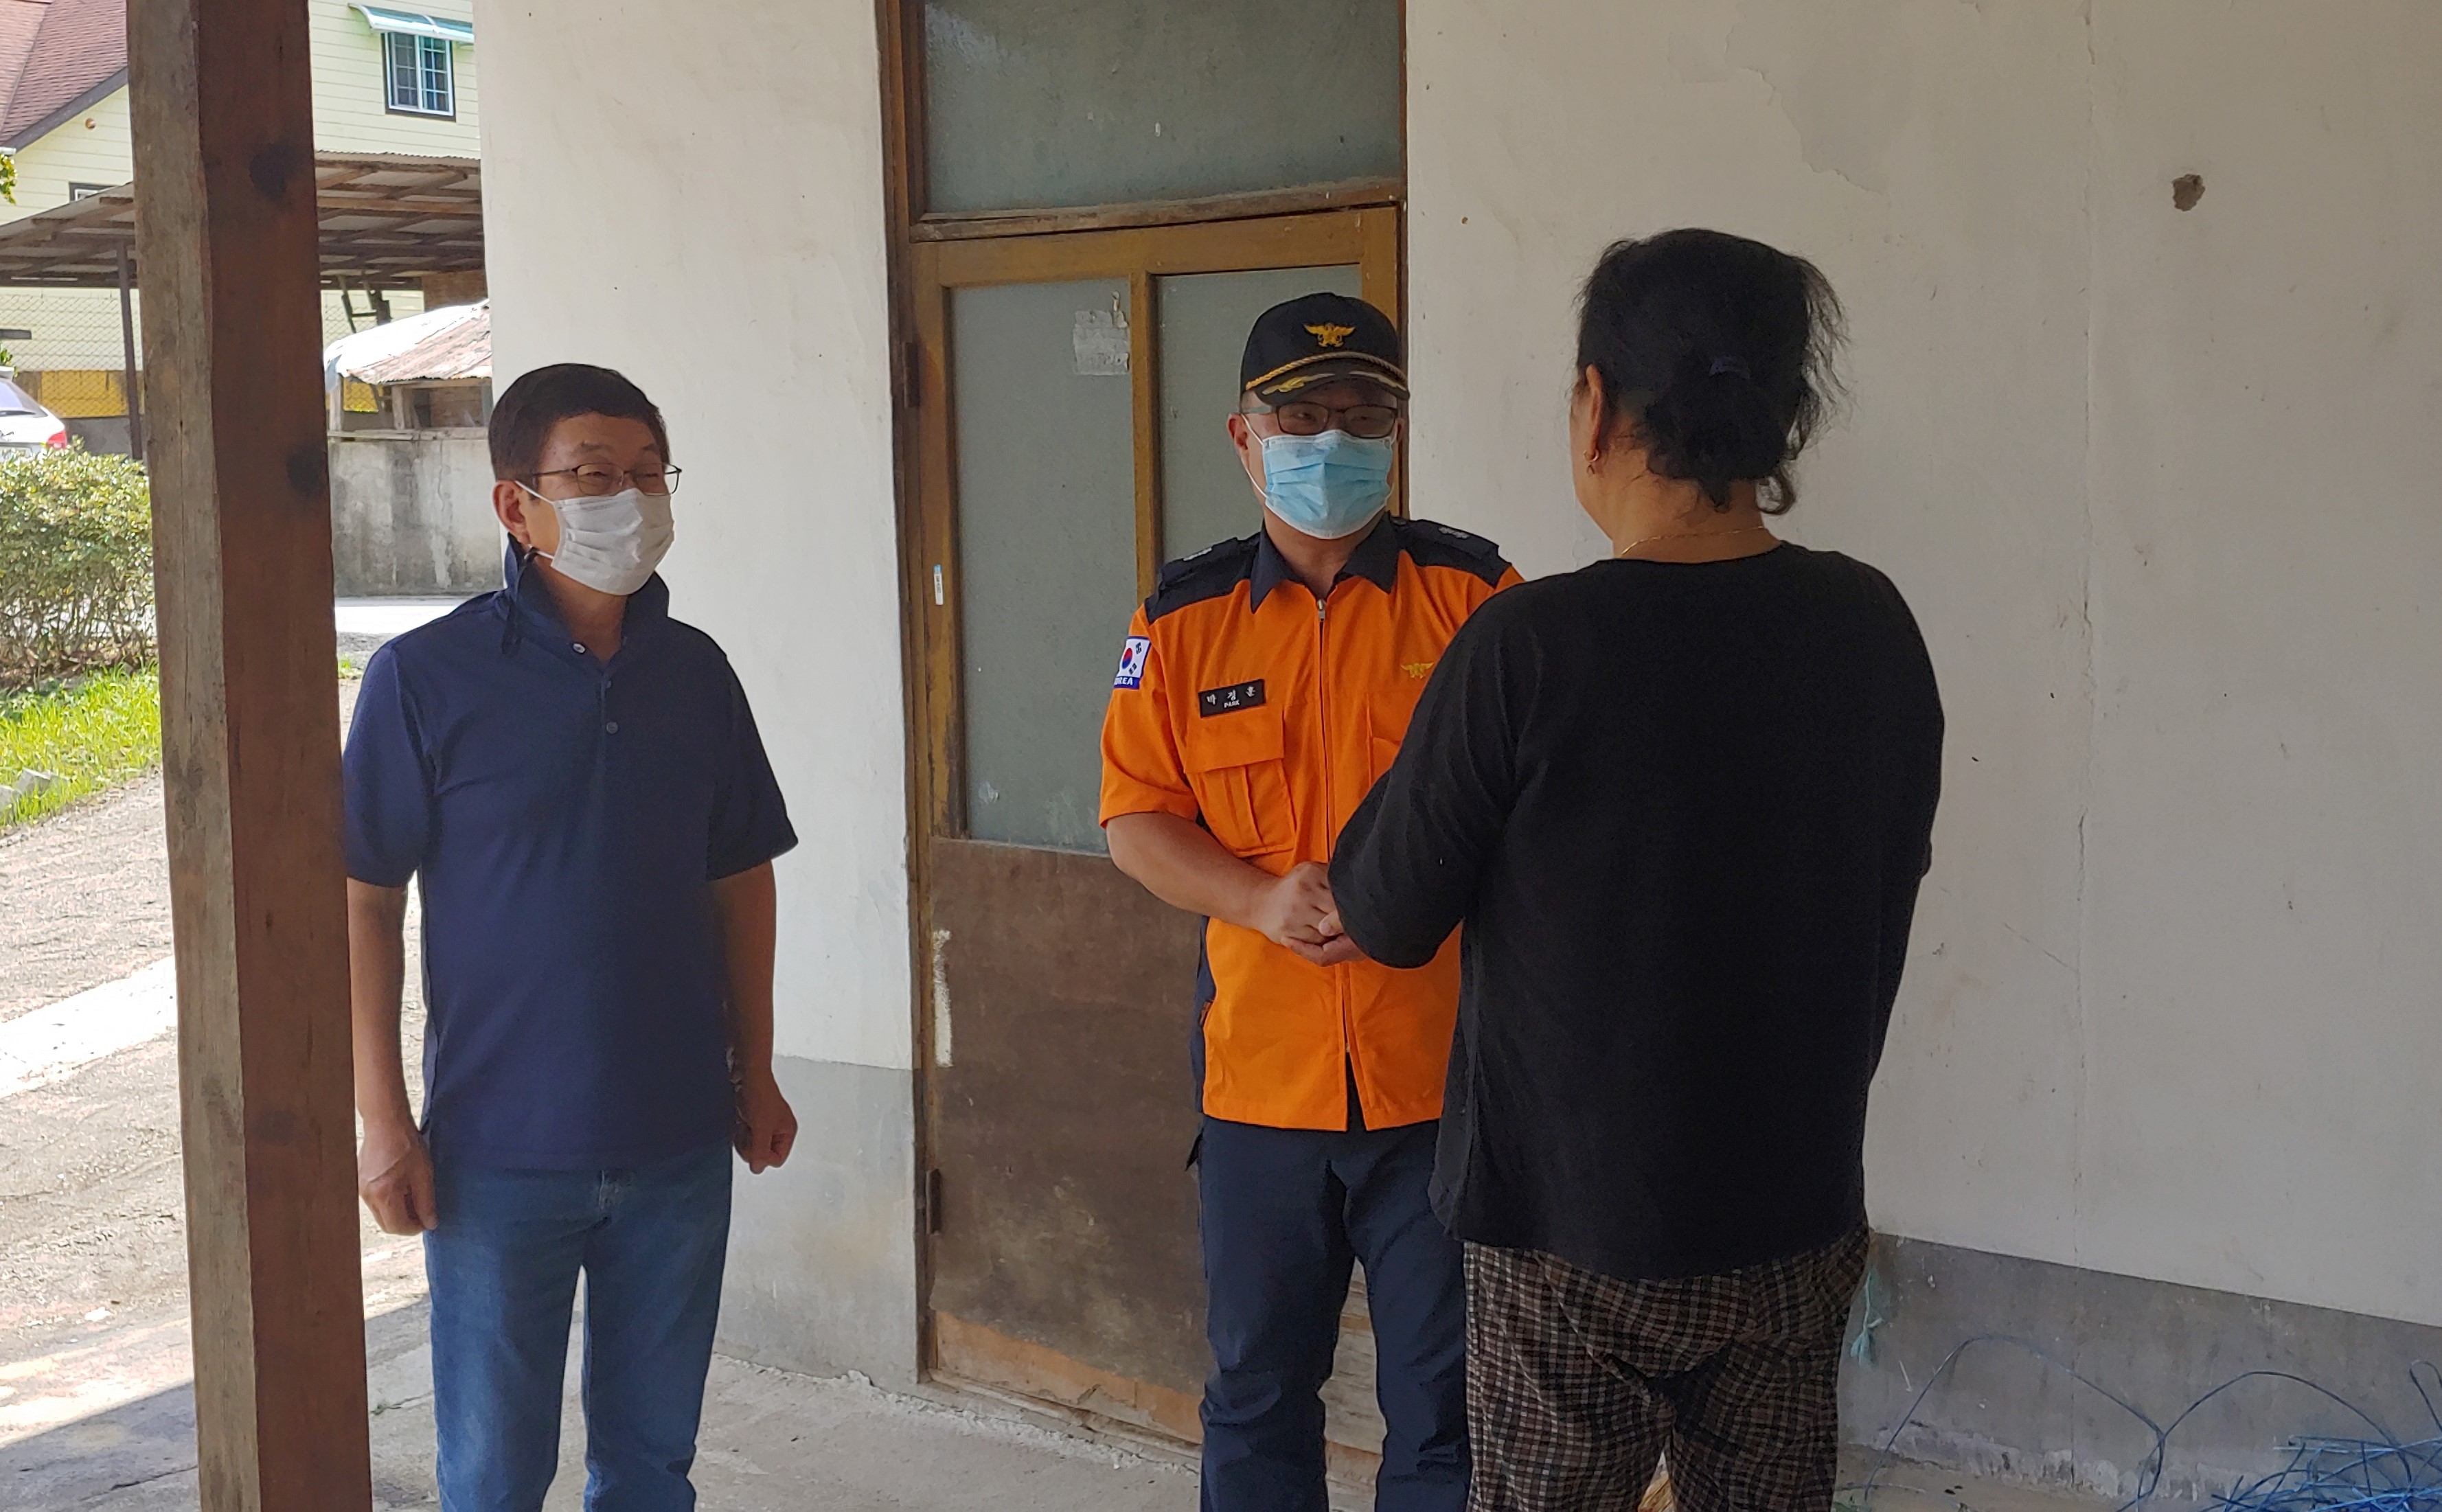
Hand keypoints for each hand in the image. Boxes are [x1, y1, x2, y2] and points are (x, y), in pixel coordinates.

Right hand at [358, 1117, 435, 1233]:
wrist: (385, 1122)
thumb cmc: (406, 1144)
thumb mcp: (424, 1173)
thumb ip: (426, 1201)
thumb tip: (430, 1223)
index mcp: (384, 1195)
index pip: (397, 1227)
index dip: (415, 1228)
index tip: (428, 1221)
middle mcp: (368, 1196)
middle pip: (387, 1224)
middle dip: (406, 1223)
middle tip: (424, 1212)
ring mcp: (361, 1190)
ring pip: (381, 1214)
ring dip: (398, 1213)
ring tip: (415, 1196)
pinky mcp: (361, 1182)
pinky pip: (376, 1202)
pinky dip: (390, 1202)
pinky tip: (403, 1187)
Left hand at [733, 1068, 797, 1173]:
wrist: (745, 1072)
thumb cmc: (758, 1093)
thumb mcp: (761, 1128)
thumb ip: (760, 1151)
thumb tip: (757, 1168)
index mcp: (787, 1131)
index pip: (776, 1159)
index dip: (762, 1155)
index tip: (755, 1142)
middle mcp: (777, 1129)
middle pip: (762, 1154)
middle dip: (751, 1144)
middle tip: (748, 1130)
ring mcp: (763, 1124)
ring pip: (751, 1145)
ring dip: (743, 1136)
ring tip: (744, 1121)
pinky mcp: (751, 1118)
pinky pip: (743, 1135)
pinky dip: (739, 1129)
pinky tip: (739, 1118)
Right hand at [1250, 863, 1362, 965]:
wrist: (1261, 903)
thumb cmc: (1294, 888)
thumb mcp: (1312, 872)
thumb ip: (1333, 875)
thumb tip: (1362, 880)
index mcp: (1310, 874)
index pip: (1341, 891)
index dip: (1353, 902)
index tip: (1363, 907)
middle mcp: (1302, 893)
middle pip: (1337, 911)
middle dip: (1347, 919)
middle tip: (1358, 922)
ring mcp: (1295, 914)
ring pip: (1329, 929)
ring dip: (1337, 933)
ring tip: (1344, 931)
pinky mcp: (1289, 932)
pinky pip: (1317, 942)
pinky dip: (1326, 941)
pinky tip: (1328, 937)